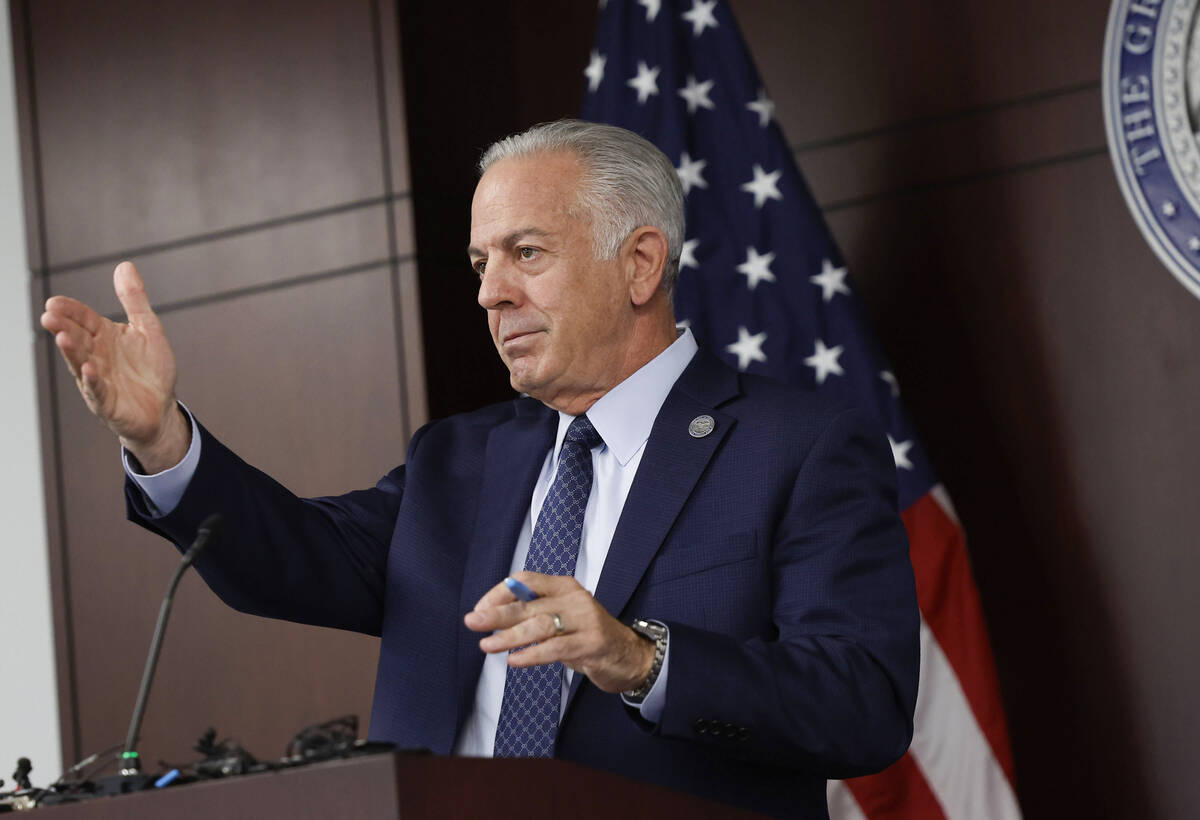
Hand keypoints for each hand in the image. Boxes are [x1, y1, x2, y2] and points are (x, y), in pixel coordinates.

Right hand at [40, 261, 188, 471]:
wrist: (162, 407)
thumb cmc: (151, 368)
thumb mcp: (147, 329)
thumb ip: (135, 300)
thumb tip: (124, 265)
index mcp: (104, 336)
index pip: (84, 319)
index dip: (71, 311)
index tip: (55, 302)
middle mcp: (96, 356)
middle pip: (77, 339)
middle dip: (64, 328)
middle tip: (49, 315)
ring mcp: (99, 380)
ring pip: (81, 363)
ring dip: (72, 351)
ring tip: (62, 337)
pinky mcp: (108, 403)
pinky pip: (99, 391)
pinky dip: (94, 381)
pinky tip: (89, 370)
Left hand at [464, 571, 653, 693]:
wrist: (629, 656)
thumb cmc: (587, 636)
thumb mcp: (561, 619)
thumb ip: (533, 615)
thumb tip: (492, 619)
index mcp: (564, 586)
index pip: (526, 579)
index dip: (500, 592)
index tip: (480, 608)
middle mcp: (574, 598)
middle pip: (529, 603)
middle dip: (497, 613)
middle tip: (473, 622)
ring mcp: (585, 620)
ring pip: (540, 625)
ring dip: (510, 636)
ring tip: (488, 645)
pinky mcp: (592, 643)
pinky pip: (556, 647)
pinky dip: (532, 654)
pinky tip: (515, 660)